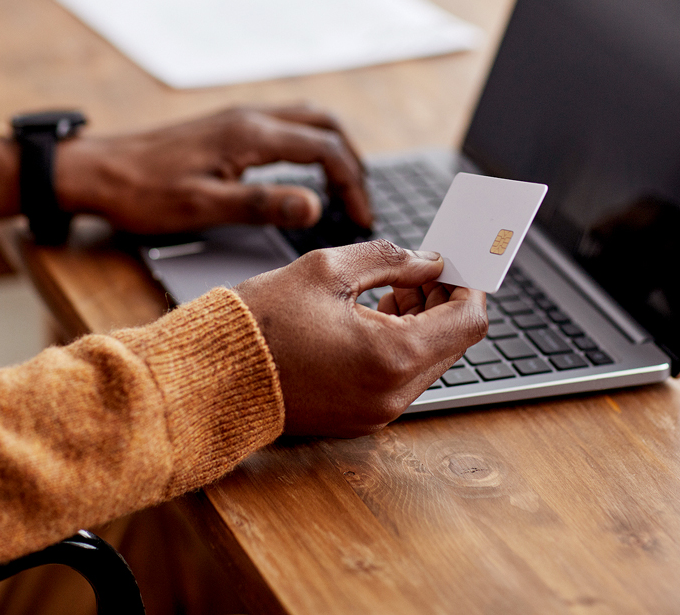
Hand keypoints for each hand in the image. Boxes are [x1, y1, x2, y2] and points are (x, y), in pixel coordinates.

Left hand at [0, 105, 370, 232]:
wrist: (97, 172)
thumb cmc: (143, 194)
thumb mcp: (203, 208)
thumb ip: (262, 205)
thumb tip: (316, 207)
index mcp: (250, 135)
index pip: (325, 149)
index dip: (352, 183)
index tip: (362, 217)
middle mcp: (249, 118)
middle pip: (325, 126)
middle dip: (353, 161)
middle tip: (362, 201)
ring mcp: (238, 118)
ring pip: (307, 119)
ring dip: (334, 147)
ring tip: (346, 185)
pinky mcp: (227, 127)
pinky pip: (286, 124)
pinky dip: (311, 143)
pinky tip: (306, 170)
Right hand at [235, 240, 487, 436]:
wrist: (210, 378)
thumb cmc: (260, 323)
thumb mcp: (328, 269)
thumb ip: (391, 259)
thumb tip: (430, 261)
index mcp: (393, 356)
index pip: (468, 321)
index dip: (468, 286)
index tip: (457, 265)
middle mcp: (393, 395)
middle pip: (453, 344)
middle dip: (443, 302)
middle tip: (419, 270)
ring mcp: (377, 413)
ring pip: (428, 361)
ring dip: (421, 323)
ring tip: (388, 291)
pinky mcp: (359, 419)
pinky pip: (400, 379)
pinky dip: (398, 347)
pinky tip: (369, 319)